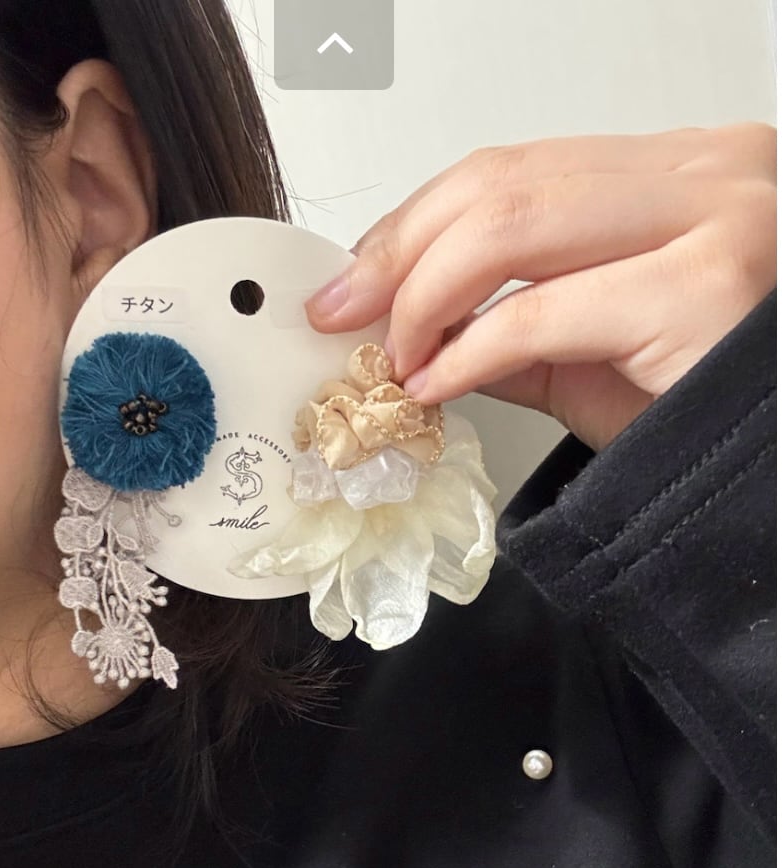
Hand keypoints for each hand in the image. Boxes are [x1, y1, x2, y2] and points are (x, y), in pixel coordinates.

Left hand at [306, 123, 775, 450]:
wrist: (773, 479)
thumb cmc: (710, 406)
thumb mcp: (598, 355)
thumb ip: (516, 327)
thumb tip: (419, 322)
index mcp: (678, 174)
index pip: (518, 169)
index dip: (419, 222)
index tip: (358, 277)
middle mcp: (704, 174)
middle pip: (503, 183)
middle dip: (400, 252)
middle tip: (345, 311)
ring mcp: (712, 220)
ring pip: (512, 225)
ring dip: (425, 296)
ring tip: (393, 354)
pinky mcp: (702, 288)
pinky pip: (540, 312)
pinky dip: (467, 350)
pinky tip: (436, 384)